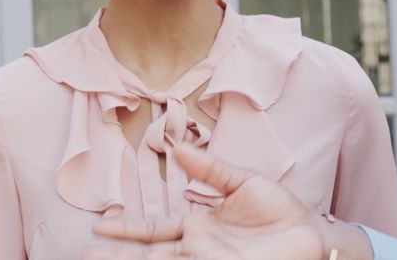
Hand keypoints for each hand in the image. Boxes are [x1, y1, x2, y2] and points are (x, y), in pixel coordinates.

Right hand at [84, 143, 323, 259]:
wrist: (313, 235)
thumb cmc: (281, 211)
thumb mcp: (244, 182)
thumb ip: (209, 168)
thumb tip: (176, 147)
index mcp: (198, 228)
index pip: (152, 231)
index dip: (125, 229)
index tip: (98, 227)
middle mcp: (198, 251)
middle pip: (148, 256)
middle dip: (116, 257)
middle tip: (83, 258)